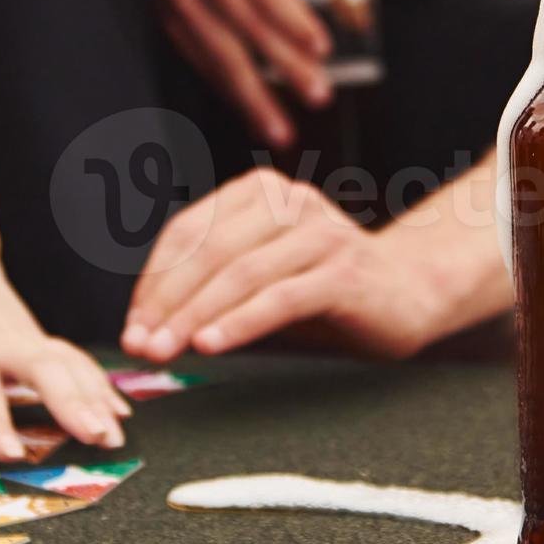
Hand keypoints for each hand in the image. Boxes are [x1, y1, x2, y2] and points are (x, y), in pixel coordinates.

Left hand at [0, 231, 128, 457]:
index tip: (11, 452)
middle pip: (41, 367)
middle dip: (71, 402)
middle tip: (97, 437)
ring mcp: (23, 336)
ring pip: (66, 362)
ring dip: (94, 397)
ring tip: (114, 435)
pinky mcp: (37, 338)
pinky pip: (74, 360)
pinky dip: (99, 384)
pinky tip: (118, 411)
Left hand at [121, 167, 446, 363]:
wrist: (410, 293)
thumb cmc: (324, 290)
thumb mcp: (263, 277)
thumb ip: (216, 285)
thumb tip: (149, 326)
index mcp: (261, 193)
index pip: (189, 232)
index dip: (154, 280)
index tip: (133, 324)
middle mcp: (290, 203)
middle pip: (209, 252)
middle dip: (167, 302)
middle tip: (140, 344)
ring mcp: (320, 233)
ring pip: (240, 274)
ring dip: (194, 315)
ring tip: (165, 350)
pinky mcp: (343, 271)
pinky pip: (280, 298)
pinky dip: (239, 322)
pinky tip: (211, 345)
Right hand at [138, 0, 333, 149]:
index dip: (296, 23)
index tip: (321, 49)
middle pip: (253, 29)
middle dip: (288, 66)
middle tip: (318, 94)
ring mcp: (189, 6)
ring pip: (226, 59)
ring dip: (255, 99)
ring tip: (281, 130)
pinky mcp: (174, 28)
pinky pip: (206, 67)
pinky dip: (231, 93)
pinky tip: (252, 114)